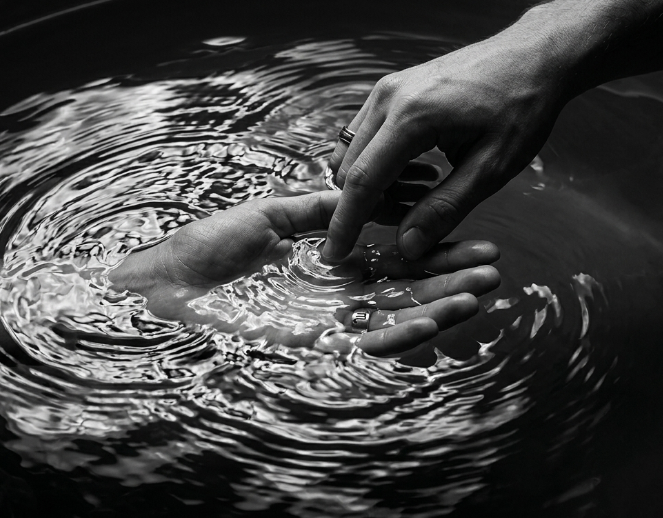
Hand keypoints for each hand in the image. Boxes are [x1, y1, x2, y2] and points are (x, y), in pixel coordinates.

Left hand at [110, 191, 500, 357]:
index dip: (435, 251)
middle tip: (495, 270)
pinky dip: (401, 334)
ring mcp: (328, 323)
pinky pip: (365, 343)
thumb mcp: (274, 215)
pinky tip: (435, 321)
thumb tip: (363, 195)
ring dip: (440, 308)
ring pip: (396, 320)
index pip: (396, 259)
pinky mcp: (313, 345)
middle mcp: (338, 297)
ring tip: (481, 293)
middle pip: (407, 291)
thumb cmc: (210, 248)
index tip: (476, 239)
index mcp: (332, 265)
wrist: (167, 284)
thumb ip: (322, 210)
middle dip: (450, 281)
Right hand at [322, 25, 571, 261]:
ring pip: (351, 153)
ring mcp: (387, 90)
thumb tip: (407, 246)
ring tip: (421, 196)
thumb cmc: (523, 107)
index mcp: (412, 117)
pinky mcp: (392, 90)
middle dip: (366, 206)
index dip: (345, 223)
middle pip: (348, 169)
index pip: (362, 181)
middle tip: (409, 223)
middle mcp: (389, 98)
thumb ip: (446, 208)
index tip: (333, 255)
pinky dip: (378, 163)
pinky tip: (419, 173)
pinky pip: (364, 136)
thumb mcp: (493, 167)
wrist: (535, 56)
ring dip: (372, 185)